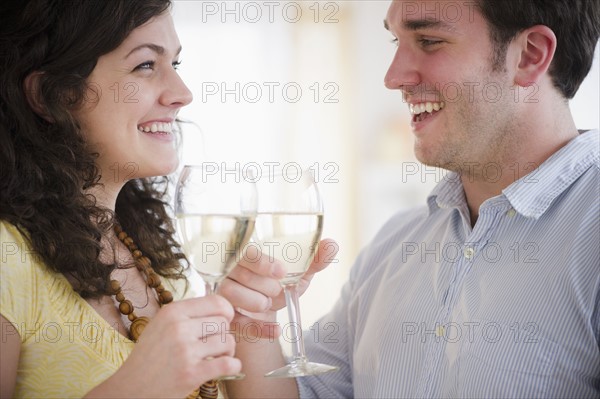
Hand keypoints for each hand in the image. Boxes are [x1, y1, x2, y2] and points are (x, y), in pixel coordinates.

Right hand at [88, 295, 240, 397]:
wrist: (130, 388)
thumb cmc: (150, 356)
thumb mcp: (161, 325)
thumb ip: (188, 314)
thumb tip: (222, 306)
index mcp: (172, 312)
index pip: (217, 302)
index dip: (226, 312)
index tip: (224, 322)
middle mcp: (178, 327)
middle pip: (223, 323)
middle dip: (225, 334)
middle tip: (216, 346)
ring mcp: (185, 351)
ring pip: (228, 342)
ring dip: (228, 352)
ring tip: (217, 357)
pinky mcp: (191, 374)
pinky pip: (228, 364)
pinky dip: (233, 366)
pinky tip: (225, 368)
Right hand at [219, 239, 338, 340]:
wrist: (268, 309)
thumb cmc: (278, 283)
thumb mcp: (298, 272)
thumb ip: (314, 259)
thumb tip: (331, 245)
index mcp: (246, 255)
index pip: (245, 252)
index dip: (262, 262)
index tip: (281, 272)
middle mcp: (229, 271)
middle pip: (240, 274)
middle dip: (265, 285)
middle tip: (276, 290)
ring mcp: (224, 294)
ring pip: (232, 295)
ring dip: (257, 301)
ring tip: (268, 303)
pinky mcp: (226, 317)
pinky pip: (238, 323)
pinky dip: (259, 329)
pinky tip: (275, 331)